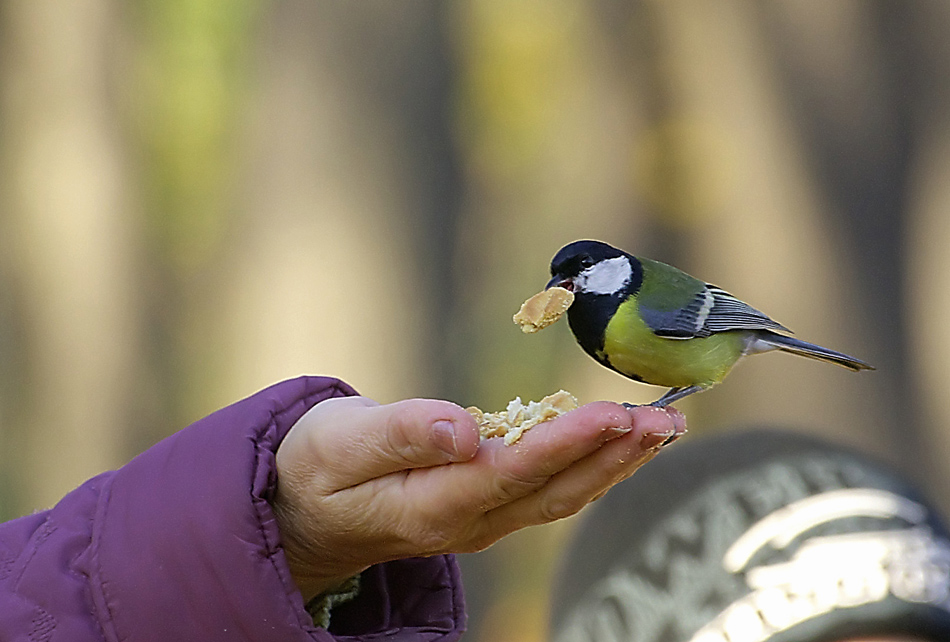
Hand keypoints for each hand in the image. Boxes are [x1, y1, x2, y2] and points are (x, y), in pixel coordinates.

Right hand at [272, 396, 685, 600]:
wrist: (305, 514)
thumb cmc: (318, 468)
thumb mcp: (342, 443)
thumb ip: (401, 435)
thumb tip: (463, 430)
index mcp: (431, 505)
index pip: (512, 473)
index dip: (566, 444)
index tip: (613, 414)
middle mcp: (468, 522)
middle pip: (554, 491)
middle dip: (614, 455)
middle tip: (667, 419)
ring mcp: (482, 521)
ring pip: (561, 496)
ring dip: (615, 463)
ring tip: (663, 428)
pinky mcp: (487, 508)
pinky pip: (549, 491)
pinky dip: (591, 464)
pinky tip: (618, 442)